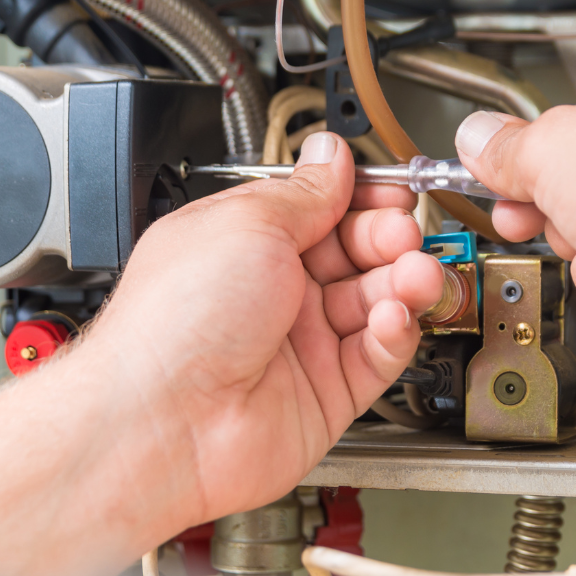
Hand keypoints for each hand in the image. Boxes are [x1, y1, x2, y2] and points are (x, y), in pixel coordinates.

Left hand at [79, 131, 443, 530]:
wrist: (162, 420)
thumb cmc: (175, 322)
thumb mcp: (248, 223)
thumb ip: (304, 192)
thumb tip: (331, 155)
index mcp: (244, 242)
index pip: (321, 209)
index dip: (362, 199)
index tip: (393, 192)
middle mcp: (271, 292)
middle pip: (356, 254)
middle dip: (388, 238)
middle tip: (403, 234)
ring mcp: (299, 345)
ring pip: (375, 304)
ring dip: (403, 283)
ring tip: (413, 275)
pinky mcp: (325, 395)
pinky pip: (377, 356)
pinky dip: (394, 334)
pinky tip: (392, 317)